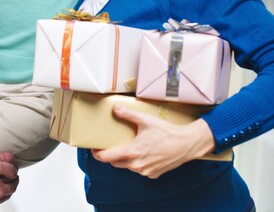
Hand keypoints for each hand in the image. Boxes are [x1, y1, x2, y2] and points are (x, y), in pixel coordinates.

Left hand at [91, 105, 214, 178]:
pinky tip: (143, 153)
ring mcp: (146, 171)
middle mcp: (137, 164)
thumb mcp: (146, 120)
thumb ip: (128, 114)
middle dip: (111, 155)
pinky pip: (140, 170)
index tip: (94, 150)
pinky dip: (138, 163)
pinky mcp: (153, 174)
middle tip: (111, 145)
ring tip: (129, 147)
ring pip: (127, 167)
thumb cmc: (168, 133)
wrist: (187, 144)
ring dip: (125, 159)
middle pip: (115, 162)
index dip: (98, 154)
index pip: (107, 157)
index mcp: (133, 152)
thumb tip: (115, 108)